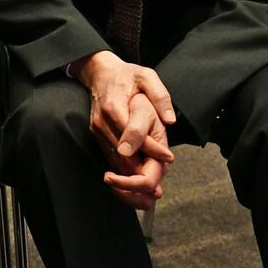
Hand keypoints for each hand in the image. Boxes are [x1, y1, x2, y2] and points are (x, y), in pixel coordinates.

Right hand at [71, 50, 176, 206]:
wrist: (99, 73)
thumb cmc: (127, 76)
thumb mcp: (147, 76)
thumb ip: (159, 96)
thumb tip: (169, 119)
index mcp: (115, 105)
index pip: (133, 132)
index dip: (152, 148)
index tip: (170, 158)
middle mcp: (103, 121)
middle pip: (122, 153)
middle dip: (140, 173)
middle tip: (158, 190)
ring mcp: (98, 129)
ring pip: (114, 159)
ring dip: (131, 179)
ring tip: (150, 195)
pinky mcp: (96, 135)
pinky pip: (109, 157)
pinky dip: (122, 173)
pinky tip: (136, 185)